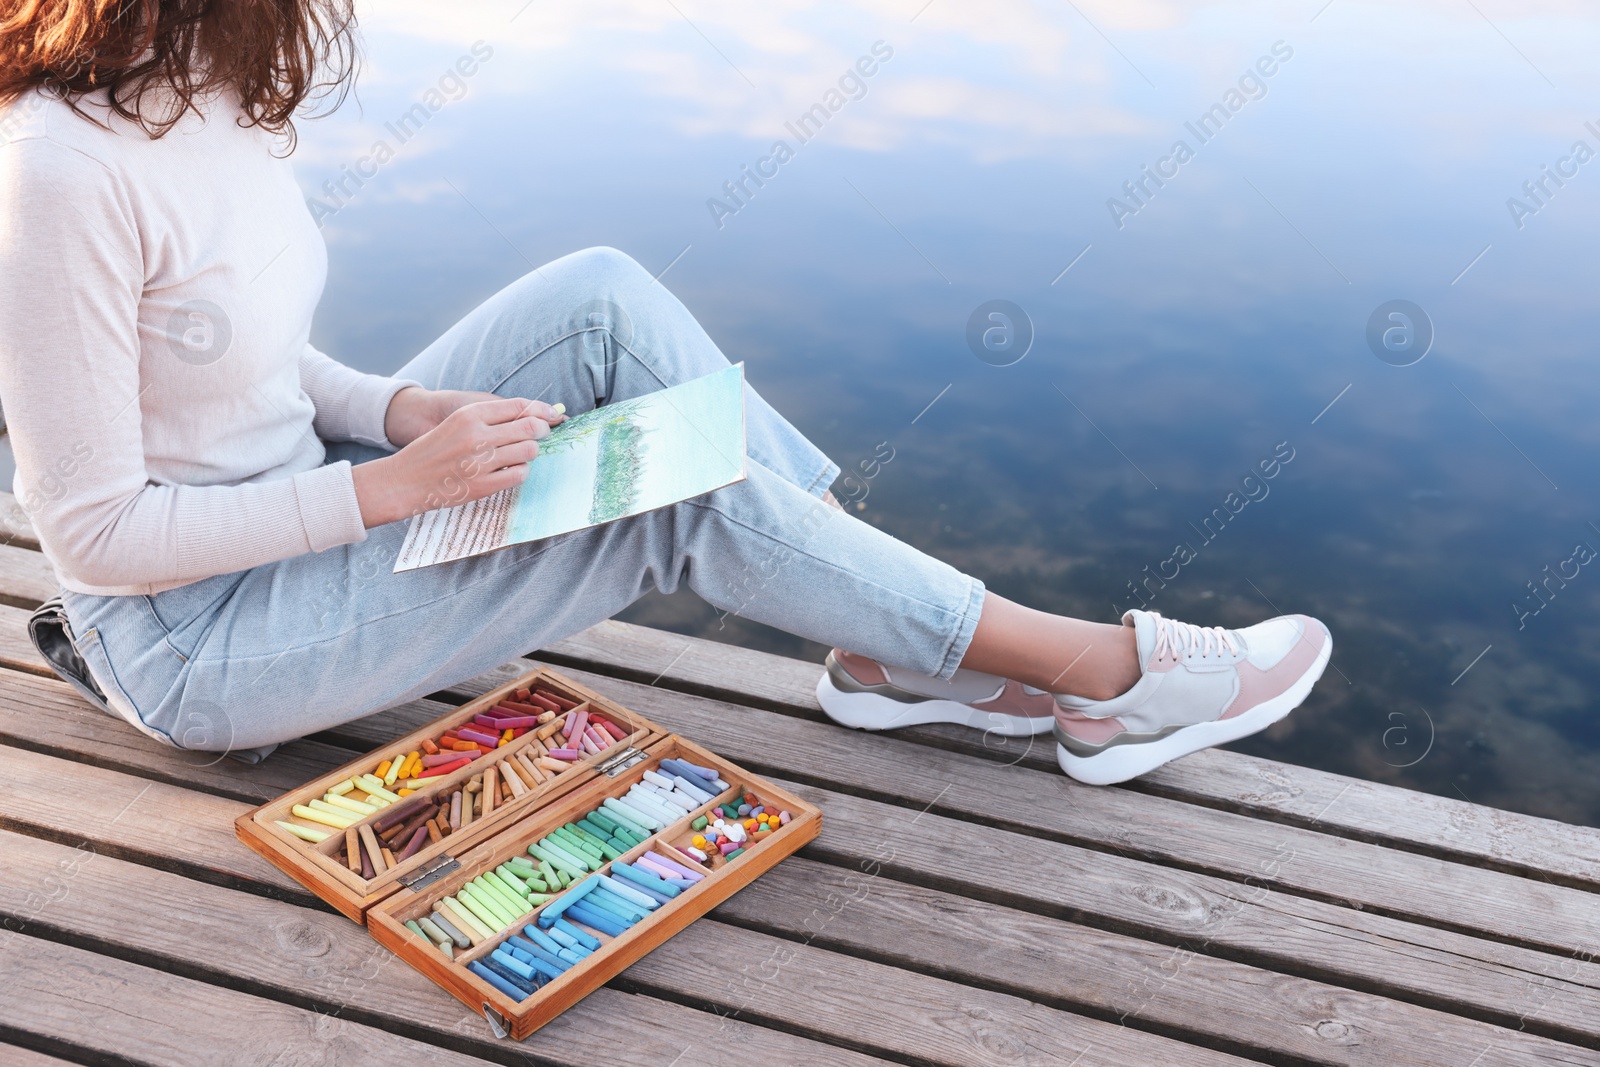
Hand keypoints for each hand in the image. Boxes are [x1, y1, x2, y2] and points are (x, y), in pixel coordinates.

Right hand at [353, 396, 566, 526]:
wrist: (405, 480)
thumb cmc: (435, 450)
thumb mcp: (458, 423)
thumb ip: (491, 418)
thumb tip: (535, 415)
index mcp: (470, 414)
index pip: (519, 406)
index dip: (542, 411)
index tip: (553, 416)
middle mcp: (476, 435)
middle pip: (530, 427)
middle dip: (542, 431)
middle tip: (542, 435)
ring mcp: (480, 462)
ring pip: (529, 451)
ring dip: (530, 453)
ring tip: (520, 454)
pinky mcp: (483, 485)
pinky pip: (520, 475)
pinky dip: (521, 472)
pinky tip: (510, 470)